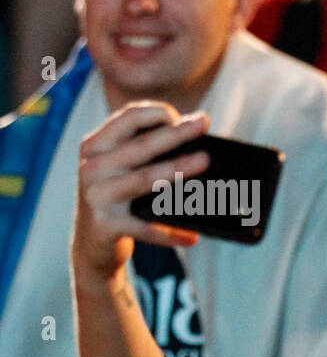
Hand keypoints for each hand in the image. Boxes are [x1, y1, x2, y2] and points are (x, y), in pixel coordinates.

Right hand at [72, 101, 209, 281]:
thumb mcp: (120, 169)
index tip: (185, 116)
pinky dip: (170, 233)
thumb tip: (195, 143)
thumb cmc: (118, 198)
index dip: (156, 112)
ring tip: (205, 162)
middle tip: (203, 123)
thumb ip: (144, 151)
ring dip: (177, 169)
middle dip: (175, 133)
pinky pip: (145, 227)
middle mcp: (92, 167)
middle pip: (140, 146)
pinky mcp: (106, 225)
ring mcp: (97, 196)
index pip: (126, 118)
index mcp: (96, 146)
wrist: (90, 243)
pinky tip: (192, 237)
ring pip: (144, 179)